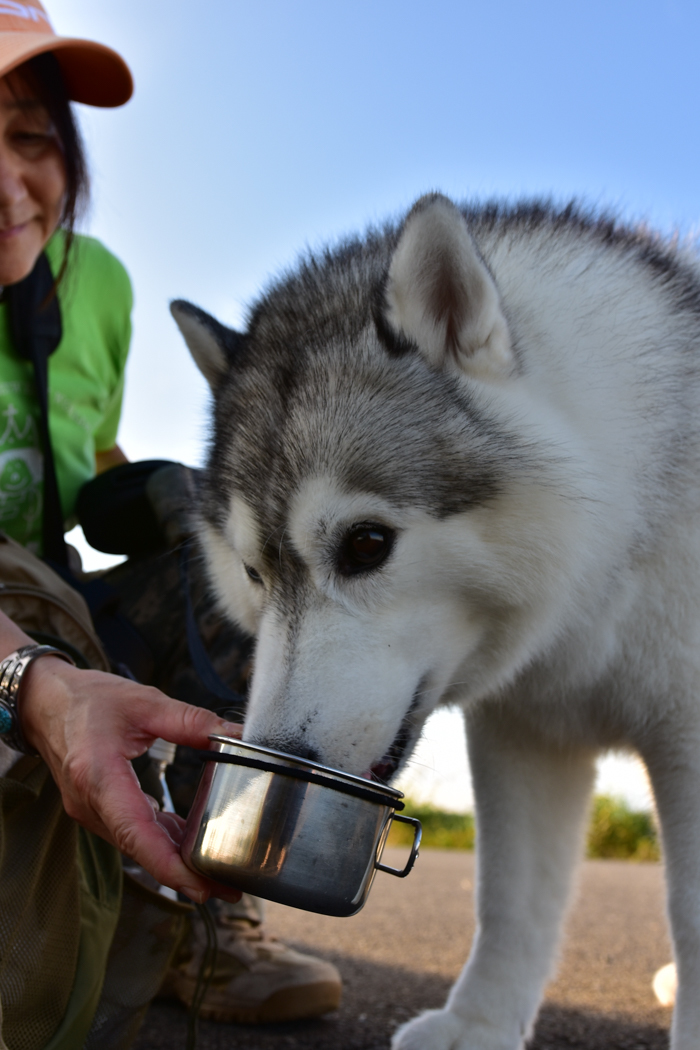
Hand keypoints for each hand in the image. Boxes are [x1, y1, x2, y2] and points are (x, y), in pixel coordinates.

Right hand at [20, 655, 242, 903]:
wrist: (45, 703)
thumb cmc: (88, 700)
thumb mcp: (145, 703)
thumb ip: (191, 722)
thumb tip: (235, 735)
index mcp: (99, 776)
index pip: (135, 833)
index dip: (168, 865)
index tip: (199, 885)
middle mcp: (91, 803)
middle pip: (141, 848)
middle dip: (183, 872)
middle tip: (229, 888)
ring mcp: (92, 810)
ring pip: (138, 844)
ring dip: (175, 860)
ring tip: (219, 876)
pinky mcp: (98, 809)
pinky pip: (133, 832)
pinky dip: (162, 840)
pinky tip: (192, 845)